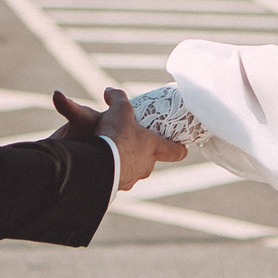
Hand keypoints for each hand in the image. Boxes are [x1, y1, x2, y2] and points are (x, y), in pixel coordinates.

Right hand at [52, 87, 185, 190]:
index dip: (179, 149)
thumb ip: (118, 98)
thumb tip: (110, 90)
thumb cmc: (116, 136)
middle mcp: (146, 166)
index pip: (175, 152)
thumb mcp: (119, 110)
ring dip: (125, 162)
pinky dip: (112, 172)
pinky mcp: (117, 187)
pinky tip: (102, 164)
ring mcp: (132, 178)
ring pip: (133, 169)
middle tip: (130, 141)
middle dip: (142, 151)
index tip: (181, 147)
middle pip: (150, 160)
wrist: (96, 165)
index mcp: (153, 148)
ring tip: (112, 153)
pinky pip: (117, 178)